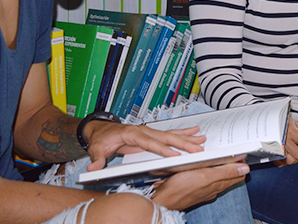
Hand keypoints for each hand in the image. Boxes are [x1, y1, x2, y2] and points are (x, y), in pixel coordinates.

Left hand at [84, 121, 205, 171]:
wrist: (101, 130)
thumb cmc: (101, 139)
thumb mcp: (96, 148)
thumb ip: (97, 158)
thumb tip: (95, 167)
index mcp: (133, 134)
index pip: (151, 143)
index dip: (163, 149)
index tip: (176, 155)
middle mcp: (144, 131)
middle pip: (166, 137)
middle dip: (183, 143)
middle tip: (198, 148)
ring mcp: (149, 132)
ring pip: (171, 134)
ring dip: (187, 137)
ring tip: (202, 138)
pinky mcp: (152, 135)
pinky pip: (170, 135)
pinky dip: (183, 134)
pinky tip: (194, 132)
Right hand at [149, 158, 249, 210]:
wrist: (163, 200)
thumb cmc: (181, 188)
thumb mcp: (205, 176)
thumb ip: (225, 172)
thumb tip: (245, 169)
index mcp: (218, 184)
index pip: (238, 175)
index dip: (241, 163)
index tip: (241, 152)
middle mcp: (213, 188)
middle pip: (229, 175)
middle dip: (232, 164)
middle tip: (231, 151)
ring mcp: (204, 189)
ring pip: (217, 176)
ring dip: (220, 166)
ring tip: (218, 155)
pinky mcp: (194, 188)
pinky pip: (205, 177)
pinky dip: (207, 169)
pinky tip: (202, 164)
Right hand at [276, 116, 297, 166]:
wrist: (266, 123)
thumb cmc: (281, 122)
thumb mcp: (295, 125)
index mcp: (292, 132)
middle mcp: (285, 140)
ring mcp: (278, 148)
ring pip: (291, 161)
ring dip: (294, 158)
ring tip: (292, 151)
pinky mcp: (272, 154)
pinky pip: (281, 164)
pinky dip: (285, 161)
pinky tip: (285, 154)